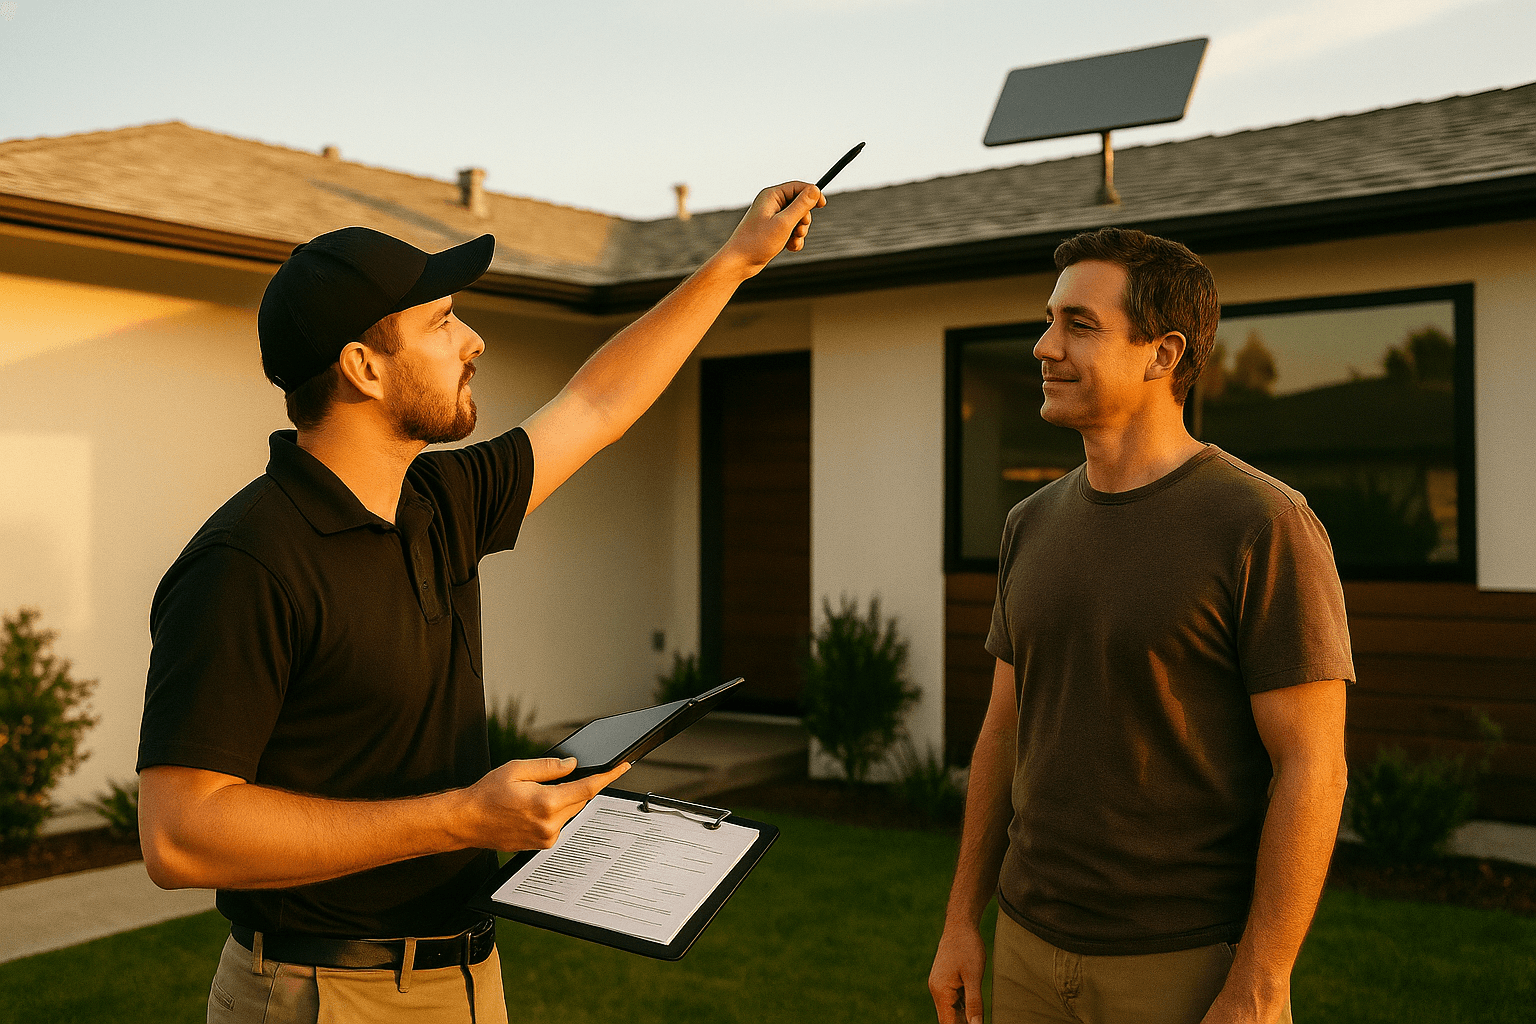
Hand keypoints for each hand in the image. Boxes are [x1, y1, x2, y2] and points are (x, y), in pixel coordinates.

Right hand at [459, 756, 629, 851]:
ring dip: (563, 800)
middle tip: (557, 778)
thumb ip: (549, 767)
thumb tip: (573, 766)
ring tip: (534, 794)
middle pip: (579, 800)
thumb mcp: (517, 770)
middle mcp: (549, 824)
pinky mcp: (541, 845)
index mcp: (546, 803)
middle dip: (577, 786)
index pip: (587, 788)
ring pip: (569, 812)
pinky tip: (533, 807)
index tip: (623, 768)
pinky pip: (558, 823)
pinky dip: (554, 812)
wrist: (467, 821)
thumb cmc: (487, 795)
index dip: (608, 776)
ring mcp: (546, 838)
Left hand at [714, 181, 825, 278]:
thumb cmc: (757, 242)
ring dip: (800, 231)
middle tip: (798, 230)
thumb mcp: (784, 223)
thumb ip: (801, 206)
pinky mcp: (772, 230)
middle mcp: (771, 203)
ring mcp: (772, 217)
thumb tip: (816, 190)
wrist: (739, 262)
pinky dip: (794, 239)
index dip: (812, 194)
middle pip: (800, 204)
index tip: (823, 204)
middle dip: (804, 219)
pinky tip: (789, 248)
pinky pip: (791, 230)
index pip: (798, 187)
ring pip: (797, 219)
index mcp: (771, 196)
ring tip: (792, 242)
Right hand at [929, 923, 986, 1023]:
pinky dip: (964, 1006)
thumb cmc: (967, 947)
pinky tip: (975, 1006)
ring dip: (965, 1016)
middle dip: (963, 1023)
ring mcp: (940, 986)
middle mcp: (937, 991)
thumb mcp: (974, 976)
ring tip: (978, 1016)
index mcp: (941, 991)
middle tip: (979, 1021)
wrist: (960, 924)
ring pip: (952, 1010)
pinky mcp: (946, 981)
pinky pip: (954, 1000)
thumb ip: (974, 1003)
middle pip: (949, 1019)